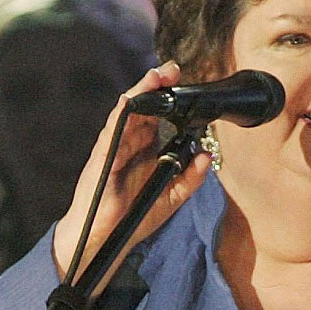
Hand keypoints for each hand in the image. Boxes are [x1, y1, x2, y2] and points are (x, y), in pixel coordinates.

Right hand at [52, 61, 211, 292]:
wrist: (106, 240)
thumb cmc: (134, 217)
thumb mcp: (173, 196)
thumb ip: (192, 177)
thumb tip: (208, 155)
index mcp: (145, 148)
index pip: (157, 115)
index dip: (169, 97)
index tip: (183, 80)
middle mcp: (129, 143)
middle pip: (142, 107)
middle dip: (156, 86)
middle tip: (172, 69)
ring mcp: (114, 149)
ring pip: (127, 114)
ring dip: (140, 93)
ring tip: (155, 76)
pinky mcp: (102, 161)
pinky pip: (111, 135)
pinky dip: (120, 118)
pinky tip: (129, 102)